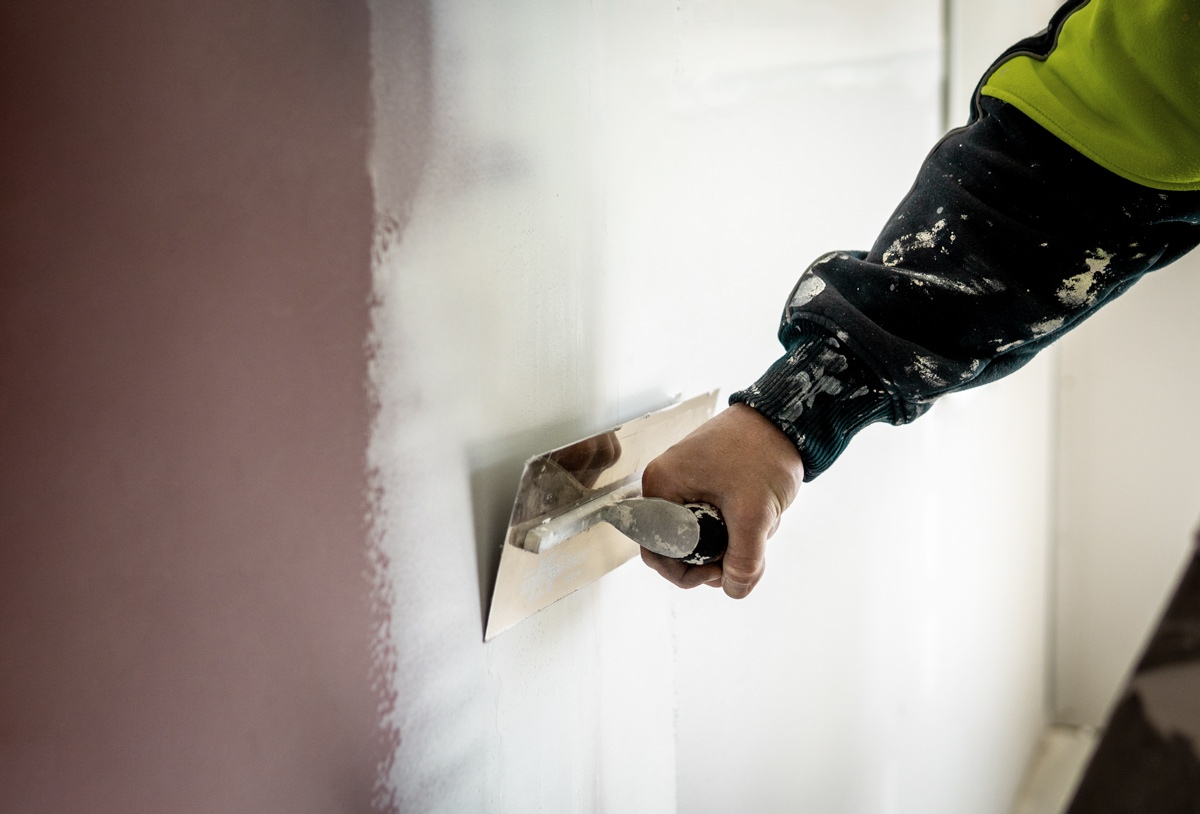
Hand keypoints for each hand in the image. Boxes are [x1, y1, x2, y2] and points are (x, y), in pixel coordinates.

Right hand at [640, 403, 804, 597]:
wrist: (786, 419)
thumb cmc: (763, 454)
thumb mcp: (754, 514)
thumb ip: (744, 560)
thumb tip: (734, 591)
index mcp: (662, 486)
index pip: (655, 550)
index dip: (684, 572)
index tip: (718, 572)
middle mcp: (666, 484)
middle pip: (678, 546)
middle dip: (714, 556)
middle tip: (745, 554)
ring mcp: (685, 481)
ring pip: (699, 535)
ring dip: (730, 540)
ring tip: (759, 523)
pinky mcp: (704, 480)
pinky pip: (710, 518)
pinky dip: (735, 524)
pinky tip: (758, 514)